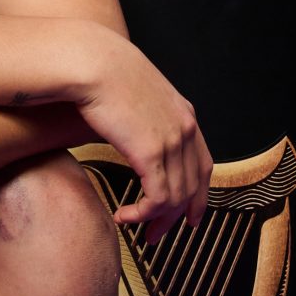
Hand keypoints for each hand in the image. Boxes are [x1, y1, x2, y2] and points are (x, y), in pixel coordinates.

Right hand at [76, 34, 211, 233]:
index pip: (203, 165)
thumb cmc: (101, 71)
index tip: (188, 216)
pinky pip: (158, 198)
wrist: (91, 61)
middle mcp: (185, 128)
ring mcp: (172, 141)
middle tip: (156, 234)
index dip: (198, 195)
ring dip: (155, 220)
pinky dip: (142, 214)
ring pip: (176, 197)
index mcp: (184, 114)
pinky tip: (124, 216)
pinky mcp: (152, 153)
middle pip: (192, 187)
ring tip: (135, 228)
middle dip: (175, 217)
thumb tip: (130, 133)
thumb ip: (143, 116)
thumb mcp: (136, 94)